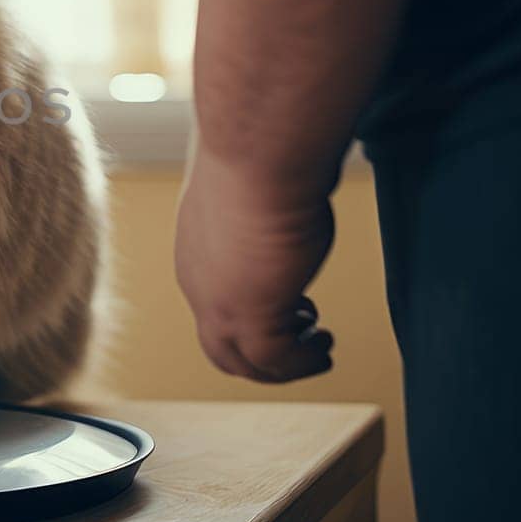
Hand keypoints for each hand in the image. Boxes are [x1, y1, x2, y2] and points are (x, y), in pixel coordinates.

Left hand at [175, 151, 335, 382]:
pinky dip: (301, 363)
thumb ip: (270, 202)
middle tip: (302, 341)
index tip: (294, 307)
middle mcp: (198, 282)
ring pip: (240, 362)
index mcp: (196, 253)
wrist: (259, 155)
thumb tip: (297, 181)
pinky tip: (324, 345)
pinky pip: (274, 362)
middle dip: (260, 355)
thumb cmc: (262, 157)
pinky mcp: (250, 313)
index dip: (253, 317)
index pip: (215, 305)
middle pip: (219, 345)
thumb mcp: (260, 189)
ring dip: (283, 366)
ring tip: (320, 347)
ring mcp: (218, 303)